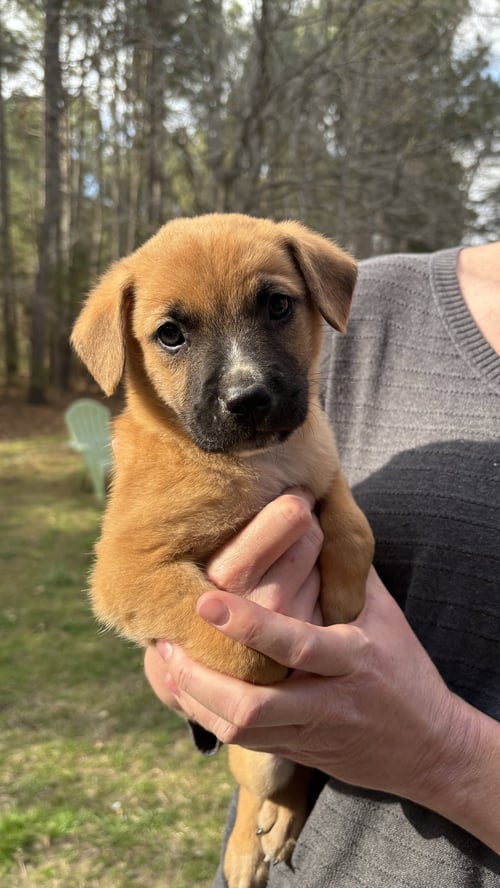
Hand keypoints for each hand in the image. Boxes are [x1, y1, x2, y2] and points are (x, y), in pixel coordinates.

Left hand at [148, 493, 499, 851]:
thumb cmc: (402, 666)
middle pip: (254, 707)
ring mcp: (309, 734)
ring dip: (193, 699)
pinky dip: (204, 714)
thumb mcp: (382, 614)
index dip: (250, 624)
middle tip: (165, 645)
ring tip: (163, 662)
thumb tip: (305, 519)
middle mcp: (328, 701)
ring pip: (239, 731)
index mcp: (354, 658)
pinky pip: (240, 743)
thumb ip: (341, 574)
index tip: (206, 600)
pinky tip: (181, 686)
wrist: (429, 748)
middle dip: (201, 680)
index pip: (298, 644)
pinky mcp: (295, 753)